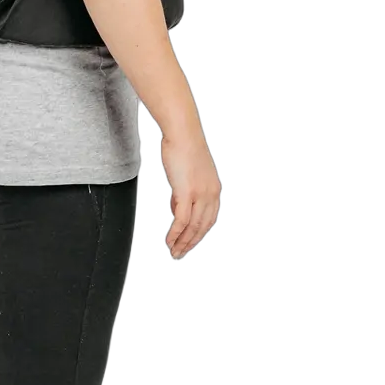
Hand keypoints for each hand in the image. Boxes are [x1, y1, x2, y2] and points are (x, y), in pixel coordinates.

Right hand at [160, 125, 220, 259]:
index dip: (199, 233)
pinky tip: (170, 239)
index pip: (209, 218)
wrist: (182, 132)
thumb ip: (184, 192)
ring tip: (174, 250)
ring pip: (193, 226)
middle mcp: (210, 193)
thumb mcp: (188, 173)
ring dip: (183, 241)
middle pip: (203, 226)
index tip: (189, 241)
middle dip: (191, 243)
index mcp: (213, 188)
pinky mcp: (187, 192)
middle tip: (180, 253)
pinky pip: (182, 220)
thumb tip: (177, 207)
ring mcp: (200, 193)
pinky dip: (176, 233)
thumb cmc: (183, 146)